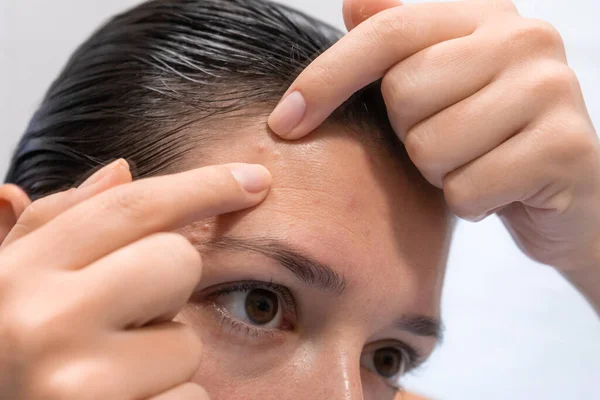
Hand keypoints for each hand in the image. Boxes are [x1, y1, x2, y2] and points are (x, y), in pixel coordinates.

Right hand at [0, 161, 270, 398]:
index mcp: (18, 276)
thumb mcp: (11, 287)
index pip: (131, 207)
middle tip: (123, 322)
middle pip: (176, 262)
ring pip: (187, 342)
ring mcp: (77, 386)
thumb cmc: (9, 362)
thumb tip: (122, 170)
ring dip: (161, 362)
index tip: (253, 179)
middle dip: (167, 289)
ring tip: (107, 380)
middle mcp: (43, 323)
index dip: (202, 185)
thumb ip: (60, 226)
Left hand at [268, 0, 599, 277]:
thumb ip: (399, 42)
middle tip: (448, 142)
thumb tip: (355, 1)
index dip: (327, 77)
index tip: (285, 122)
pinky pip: (466, 190)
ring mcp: (552, 91)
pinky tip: (497, 190)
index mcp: (486, 16)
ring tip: (474, 164)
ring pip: (431, 148)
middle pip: (403, 94)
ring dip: (439, 173)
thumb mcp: (443, 85)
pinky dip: (469, 203)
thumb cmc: (489, 136)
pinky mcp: (564, 149)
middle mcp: (525, 39)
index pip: (387, 34)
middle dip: (410, 135)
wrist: (565, 193)